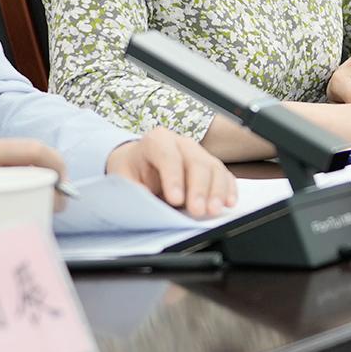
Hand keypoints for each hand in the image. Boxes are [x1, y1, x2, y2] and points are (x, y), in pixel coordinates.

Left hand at [106, 127, 238, 218]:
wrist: (140, 164)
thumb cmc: (132, 170)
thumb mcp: (122, 177)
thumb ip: (131, 187)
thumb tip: (143, 197)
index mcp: (157, 141)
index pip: (167, 155)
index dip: (173, 177)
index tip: (175, 199)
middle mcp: (181, 143)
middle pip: (196, 161)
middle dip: (198, 188)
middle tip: (198, 210)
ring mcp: (199, 153)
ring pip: (214, 167)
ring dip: (216, 191)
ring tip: (213, 210)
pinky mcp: (210, 166)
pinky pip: (224, 174)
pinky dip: (228, 189)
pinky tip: (228, 202)